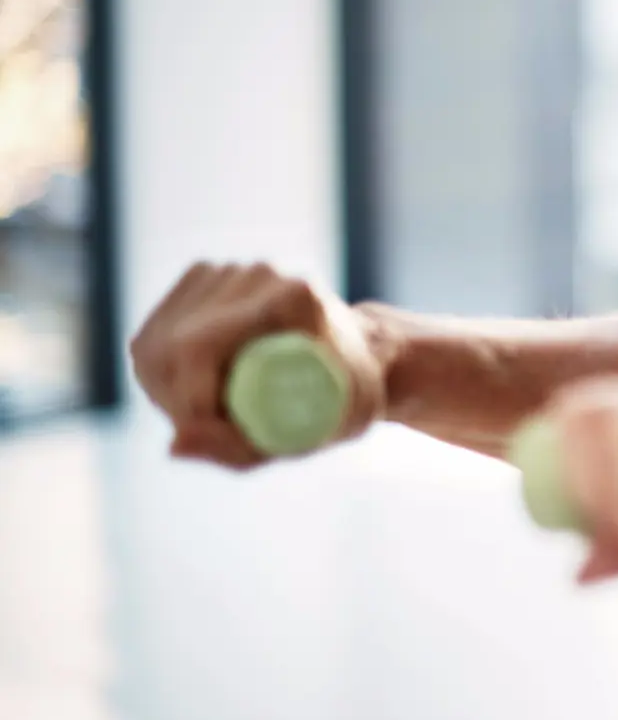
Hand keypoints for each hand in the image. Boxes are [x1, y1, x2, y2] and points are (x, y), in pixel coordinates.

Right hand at [129, 262, 389, 467]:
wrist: (361, 357)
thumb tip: (173, 445)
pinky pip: (153, 336)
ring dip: (170, 392)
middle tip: (222, 429)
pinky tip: (203, 385)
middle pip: (170, 348)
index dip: (191, 403)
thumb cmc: (344, 401)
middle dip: (179, 403)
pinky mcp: (203, 278)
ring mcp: (229, 271)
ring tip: (221, 408)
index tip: (220, 434)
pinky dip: (163, 372)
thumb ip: (239, 449)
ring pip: (155, 344)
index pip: (198, 348)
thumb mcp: (310, 437)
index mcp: (295, 298)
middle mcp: (259, 274)